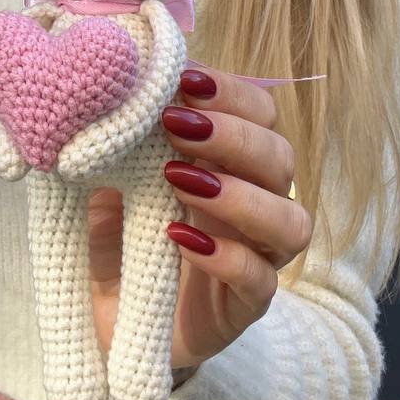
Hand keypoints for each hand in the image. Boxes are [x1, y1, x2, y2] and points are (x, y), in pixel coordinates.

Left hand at [87, 65, 312, 373]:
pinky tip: (180, 238)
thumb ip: (121, 141)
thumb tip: (114, 89)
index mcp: (230, 161)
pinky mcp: (245, 306)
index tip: (185, 79)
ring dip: (240, 194)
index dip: (232, 93)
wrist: (109, 320)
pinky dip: (226, 256)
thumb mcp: (109, 181)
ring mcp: (257, 256)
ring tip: (179, 179)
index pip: (261, 113)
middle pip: (281, 158)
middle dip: (233, 135)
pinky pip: (260, 280)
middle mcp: (256, 202)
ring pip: (290, 220)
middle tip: (177, 126)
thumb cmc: (118, 238)